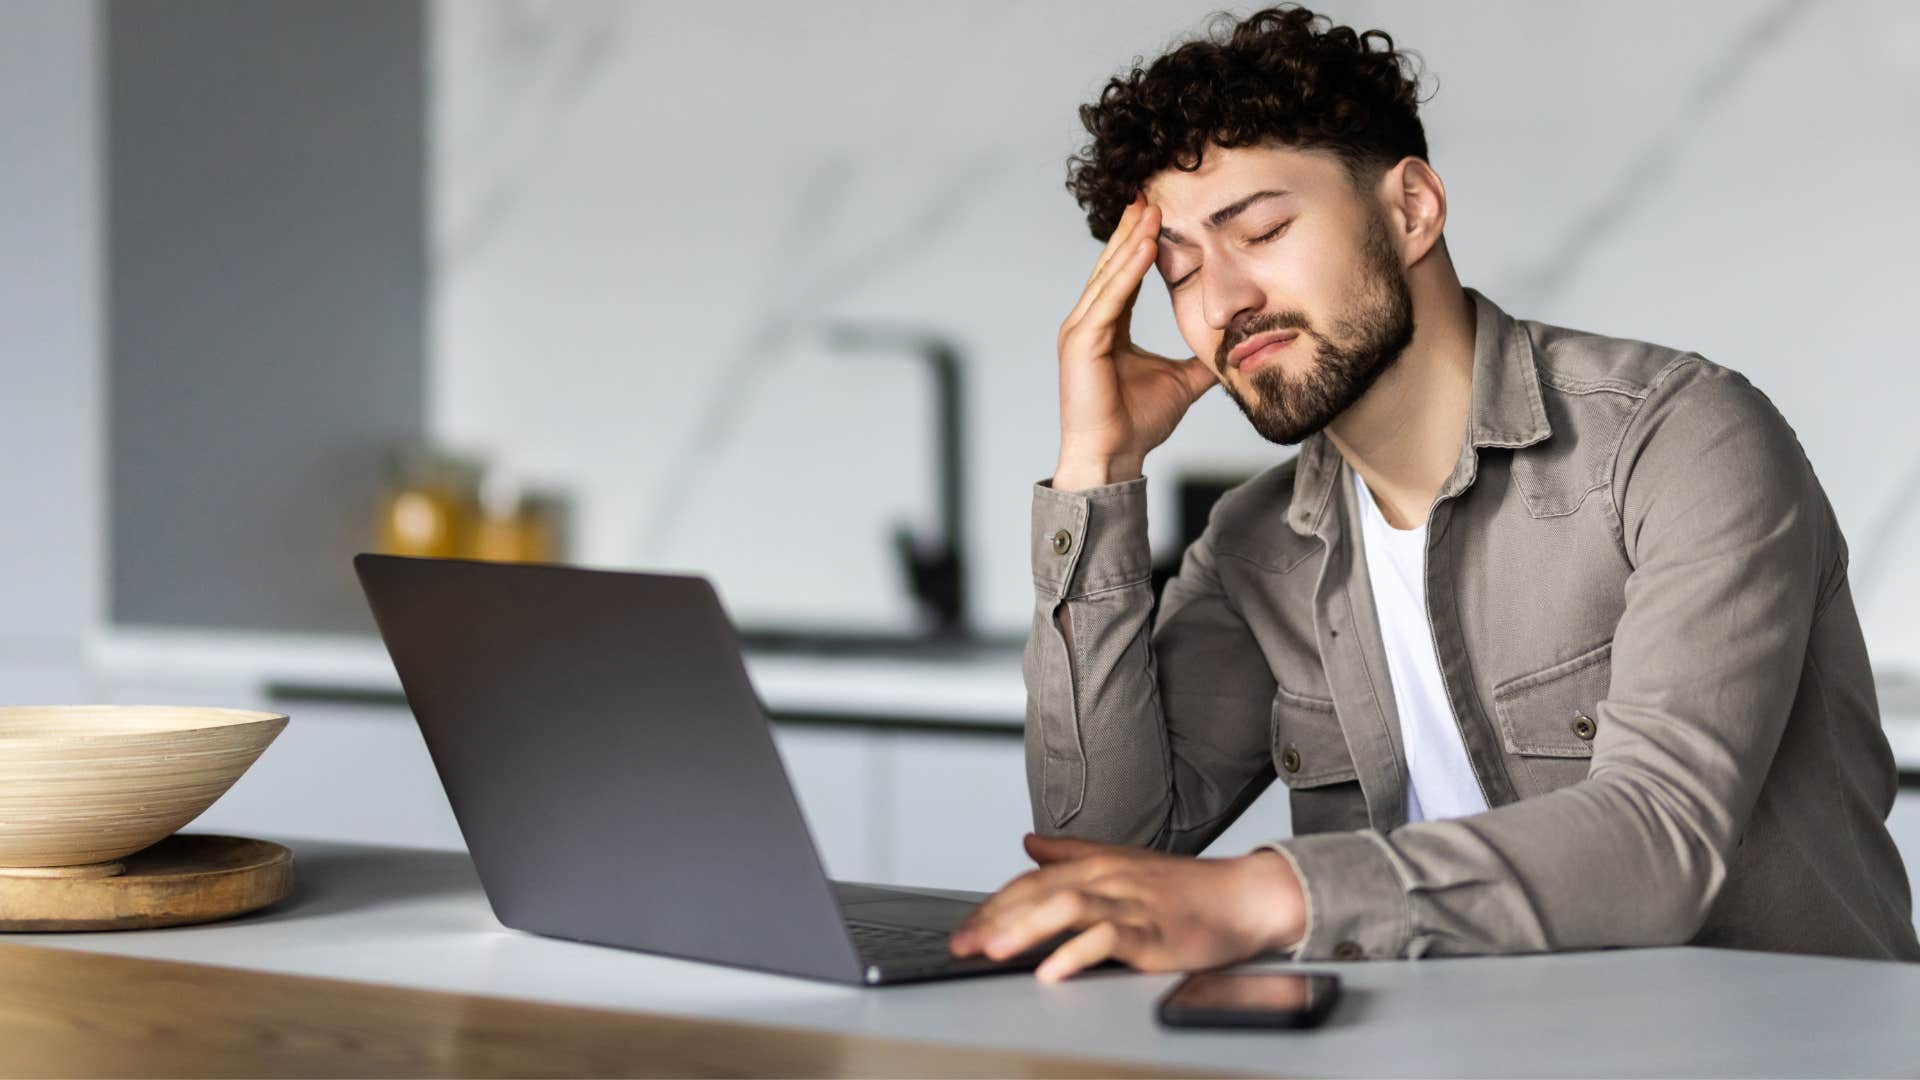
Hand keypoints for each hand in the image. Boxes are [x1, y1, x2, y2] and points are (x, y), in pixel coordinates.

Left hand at [947, 832, 1305, 981]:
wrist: (1243, 897)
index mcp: (1095, 865)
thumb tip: (1029, 843)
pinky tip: (1053, 971)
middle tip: (962, 945)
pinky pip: (1109, 939)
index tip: (963, 931)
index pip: (1029, 883)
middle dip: (994, 920)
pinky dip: (1077, 954)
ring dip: (1027, 929)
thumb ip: (1071, 852)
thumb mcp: (1121, 862)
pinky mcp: (1153, 931)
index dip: (992, 907)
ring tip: (995, 952)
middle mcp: (1107, 879)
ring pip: (1068, 907)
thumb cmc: (1183, 887)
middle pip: (1039, 893)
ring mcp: (1130, 903)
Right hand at [1053, 193, 1218, 490]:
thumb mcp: (1180, 382)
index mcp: (1107, 329)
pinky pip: (1109, 298)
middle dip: (1131, 230)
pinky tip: (1145, 247)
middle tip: (1149, 194)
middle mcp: (1088, 323)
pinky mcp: (1082, 342)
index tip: (1158, 215)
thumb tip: (1231, 349)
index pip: (1124, 276)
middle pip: (1112, 266)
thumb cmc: (1135, 425)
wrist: (1113, 458)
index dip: (1140, 245)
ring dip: (1131, 242)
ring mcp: (1080, 331)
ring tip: (1150, 211)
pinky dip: (1128, 271)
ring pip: (1109, 276)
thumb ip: (1199, 361)